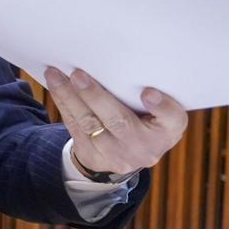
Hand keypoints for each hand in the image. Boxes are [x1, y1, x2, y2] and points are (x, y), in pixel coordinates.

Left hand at [44, 67, 186, 175]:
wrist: (129, 152)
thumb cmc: (150, 119)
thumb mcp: (163, 112)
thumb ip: (156, 96)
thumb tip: (134, 73)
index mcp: (169, 130)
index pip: (173, 119)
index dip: (162, 107)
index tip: (148, 93)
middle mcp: (145, 147)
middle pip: (119, 122)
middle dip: (96, 97)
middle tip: (78, 74)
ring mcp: (117, 155)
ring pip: (89, 124)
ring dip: (70, 97)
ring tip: (56, 74)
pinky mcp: (93, 155)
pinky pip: (75, 127)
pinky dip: (64, 103)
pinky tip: (56, 84)